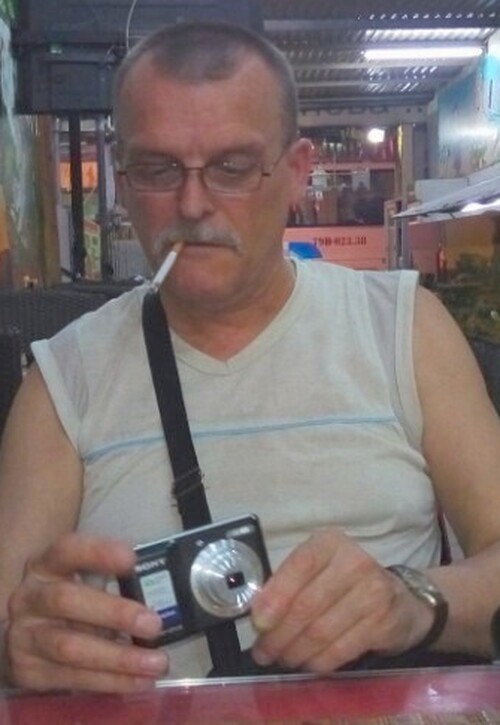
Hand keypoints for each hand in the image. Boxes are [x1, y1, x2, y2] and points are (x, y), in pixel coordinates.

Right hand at [4, 534, 168, 692]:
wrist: (24, 636)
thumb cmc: (66, 601)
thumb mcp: (79, 580)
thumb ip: (109, 579)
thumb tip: (162, 590)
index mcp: (45, 566)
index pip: (67, 550)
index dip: (97, 552)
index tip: (132, 559)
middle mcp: (30, 598)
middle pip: (66, 600)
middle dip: (114, 613)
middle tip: (154, 624)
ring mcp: (26, 637)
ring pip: (71, 648)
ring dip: (118, 657)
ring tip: (156, 661)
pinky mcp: (30, 672)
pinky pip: (74, 678)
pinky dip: (111, 681)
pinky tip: (139, 680)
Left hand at [250, 528, 434, 672]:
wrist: (402, 600)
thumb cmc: (346, 584)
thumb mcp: (318, 571)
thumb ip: (289, 584)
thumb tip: (257, 614)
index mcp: (330, 543)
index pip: (299, 566)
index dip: (276, 595)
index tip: (258, 622)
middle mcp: (354, 562)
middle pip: (306, 605)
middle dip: (279, 634)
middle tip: (263, 652)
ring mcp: (373, 592)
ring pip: (321, 631)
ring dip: (295, 652)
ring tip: (282, 660)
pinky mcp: (384, 623)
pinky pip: (341, 649)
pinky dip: (319, 662)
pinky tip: (307, 665)